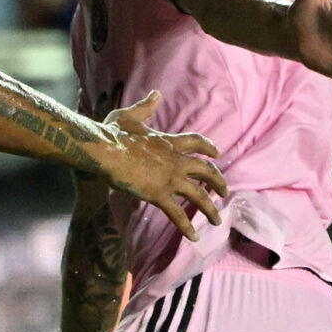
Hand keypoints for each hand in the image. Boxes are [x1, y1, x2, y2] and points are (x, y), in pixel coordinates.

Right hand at [93, 91, 227, 238]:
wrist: (105, 150)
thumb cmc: (113, 133)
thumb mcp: (130, 115)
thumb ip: (145, 107)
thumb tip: (156, 93)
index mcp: (169, 142)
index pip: (196, 143)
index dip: (209, 147)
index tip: (218, 153)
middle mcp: (175, 160)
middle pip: (206, 171)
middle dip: (219, 182)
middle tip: (225, 192)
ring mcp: (169, 178)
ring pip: (199, 195)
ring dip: (210, 209)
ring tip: (218, 221)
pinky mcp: (159, 194)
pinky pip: (178, 214)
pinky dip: (187, 227)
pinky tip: (195, 238)